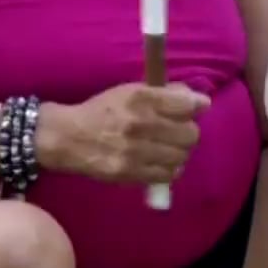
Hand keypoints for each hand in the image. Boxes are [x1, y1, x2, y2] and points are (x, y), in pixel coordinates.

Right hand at [37, 83, 209, 184]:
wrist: (68, 137)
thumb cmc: (101, 111)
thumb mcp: (129, 92)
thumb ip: (163, 94)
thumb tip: (196, 99)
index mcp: (141, 98)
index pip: (187, 105)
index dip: (198, 105)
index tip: (199, 107)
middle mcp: (141, 124)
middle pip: (190, 134)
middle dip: (188, 131)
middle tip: (178, 131)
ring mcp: (136, 151)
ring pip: (181, 156)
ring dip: (179, 152)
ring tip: (168, 148)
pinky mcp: (130, 173)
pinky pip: (167, 175)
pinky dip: (169, 169)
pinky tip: (161, 162)